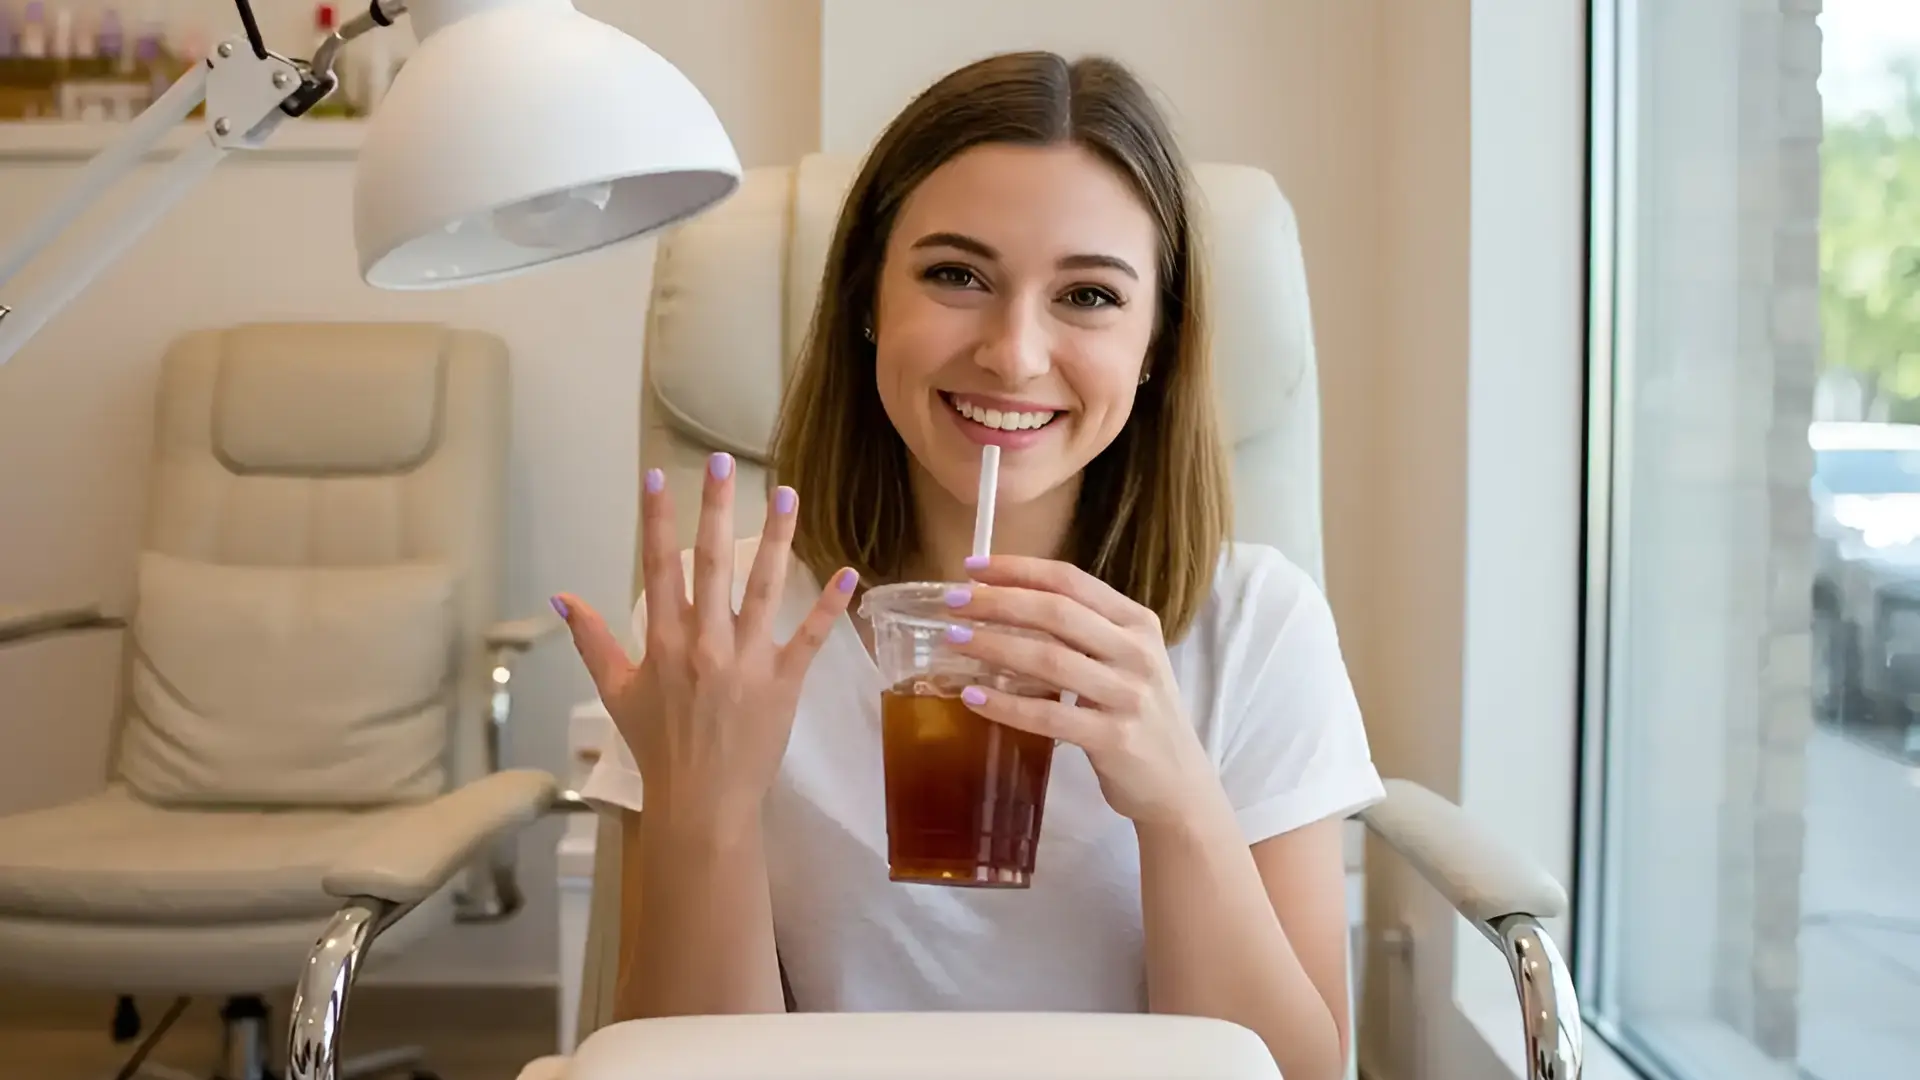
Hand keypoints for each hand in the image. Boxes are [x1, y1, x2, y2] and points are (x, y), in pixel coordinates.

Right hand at [553, 453, 856, 831]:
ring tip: (787, 493)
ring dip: (777, 538)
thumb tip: (564, 598)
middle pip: (711, 562)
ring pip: (764, 587)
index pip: (658, 567)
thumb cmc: (657, 748)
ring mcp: (747, 660)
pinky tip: (847, 571)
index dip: (658, 519)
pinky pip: (810, 637)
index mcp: (662, 642)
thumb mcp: (616, 694)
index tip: (660, 474)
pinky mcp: (784, 682)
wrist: (701, 802)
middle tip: (723, 459)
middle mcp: (704, 643)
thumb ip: (593, 642)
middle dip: (716, 507)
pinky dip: (829, 605)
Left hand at [941, 555, 1225, 828]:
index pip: (1071, 581)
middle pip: (1057, 613)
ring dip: (995, 646)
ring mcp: (1128, 695)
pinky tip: (974, 698)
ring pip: (1050, 660)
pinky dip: (1006, 705)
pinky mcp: (1115, 738)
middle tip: (953, 601)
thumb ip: (1083, 633)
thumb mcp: (1125, 661)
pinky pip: (1049, 716)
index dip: (1019, 570)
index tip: (973, 567)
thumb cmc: (1139, 714)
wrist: (1178, 784)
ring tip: (955, 640)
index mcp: (1137, 622)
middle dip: (998, 602)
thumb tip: (1008, 606)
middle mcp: (1136, 652)